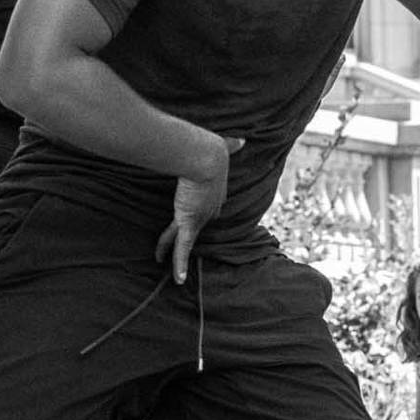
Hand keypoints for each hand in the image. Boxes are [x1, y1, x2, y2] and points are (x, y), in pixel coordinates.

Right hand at [155, 135, 243, 282]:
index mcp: (216, 193)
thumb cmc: (211, 150)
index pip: (211, 208)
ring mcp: (199, 217)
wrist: (206, 158)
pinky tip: (178, 279)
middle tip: (181, 246)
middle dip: (188, 236)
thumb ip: (231, 145)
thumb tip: (243, 140)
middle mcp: (209, 209)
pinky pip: (182, 247)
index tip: (197, 216)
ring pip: (185, 241)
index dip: (205, 214)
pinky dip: (180, 263)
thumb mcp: (222, 147)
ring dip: (178, 258)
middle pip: (198, 227)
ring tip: (176, 275)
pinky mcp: (189, 221)